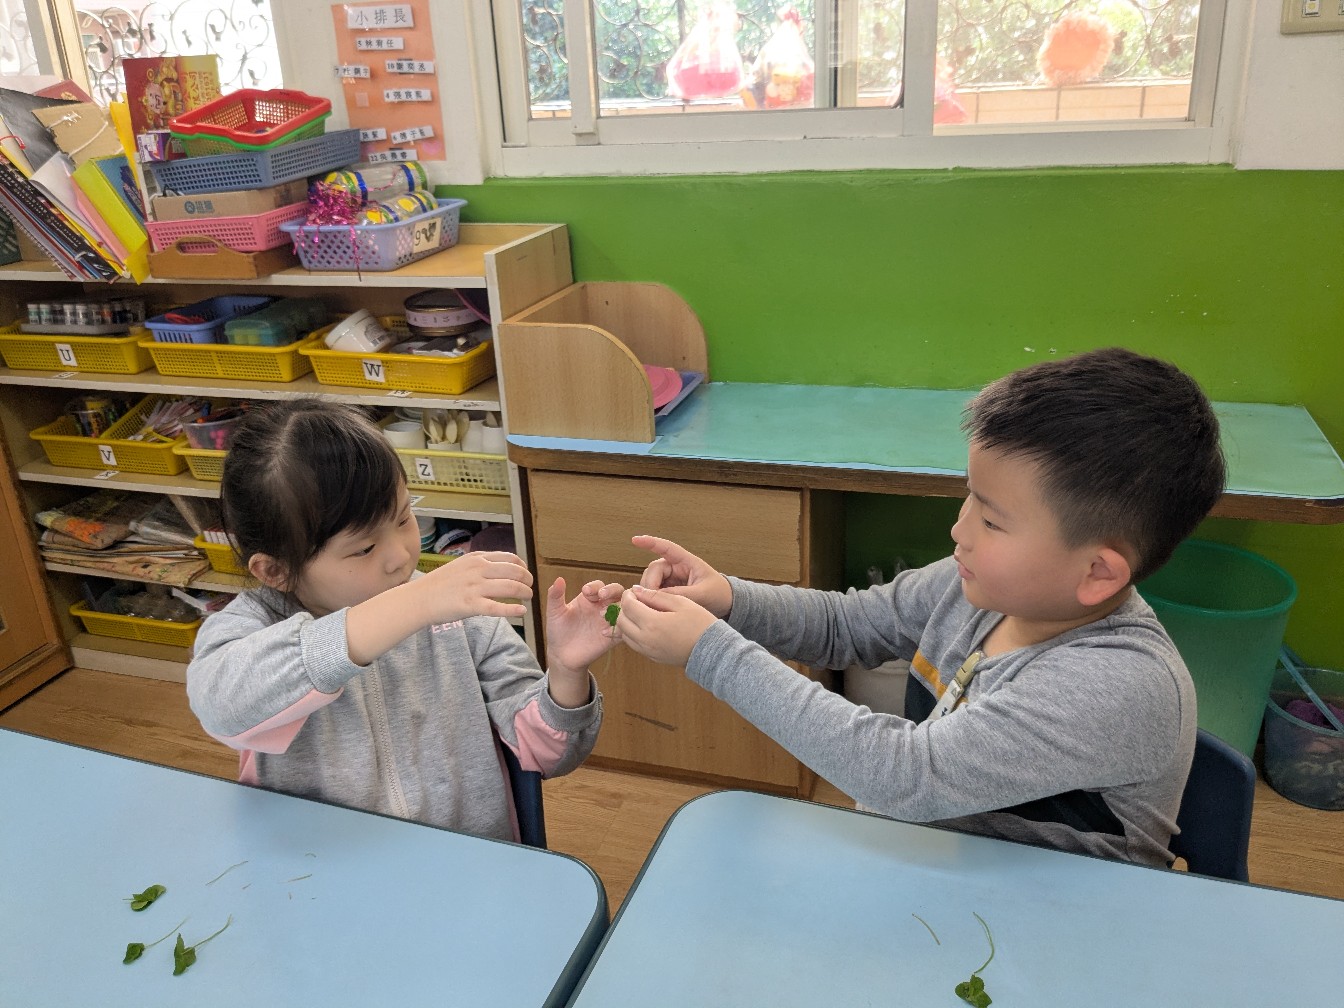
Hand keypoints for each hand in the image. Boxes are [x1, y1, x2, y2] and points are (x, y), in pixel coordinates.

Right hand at [418, 550, 534, 622]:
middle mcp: (478, 570)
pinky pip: (497, 607)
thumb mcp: (462, 565)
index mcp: (477, 559)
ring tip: (528, 599)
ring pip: (511, 587)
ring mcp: (475, 587)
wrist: (419, 598)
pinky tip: (522, 612)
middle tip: (530, 588)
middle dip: (528, 580)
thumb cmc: (440, 584)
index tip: (526, 575)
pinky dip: (513, 610)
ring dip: (525, 593)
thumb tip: (502, 566)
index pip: (511, 558)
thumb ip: (481, 564)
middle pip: (515, 572)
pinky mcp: (471, 605)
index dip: (524, 567)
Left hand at [544, 577, 624, 707]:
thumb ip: (555, 596)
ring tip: (603, 615)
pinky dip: (619, 628)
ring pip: (624, 608)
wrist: (562, 656)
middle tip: (602, 596)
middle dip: (612, 590)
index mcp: (589, 599)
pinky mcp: (613, 636)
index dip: (595, 586)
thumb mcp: (555, 613)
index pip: (598, 586)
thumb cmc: (558, 631)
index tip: (586, 591)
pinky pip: (623, 629)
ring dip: (617, 607)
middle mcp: (602, 607)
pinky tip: (604, 633)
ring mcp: (609, 621)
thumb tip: (558, 579)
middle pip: (617, 592)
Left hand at [616, 584, 717, 666]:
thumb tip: (637, 590)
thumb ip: (656, 595)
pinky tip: (645, 625)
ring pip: (624, 634)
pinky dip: (633, 633)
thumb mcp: (681, 602)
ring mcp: (647, 651)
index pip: (628, 606)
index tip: (635, 591)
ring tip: (640, 612)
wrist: (711, 650)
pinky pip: (633, 644)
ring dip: (627, 621)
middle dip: (625, 608)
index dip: (628, 595)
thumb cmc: (700, 624)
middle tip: (636, 600)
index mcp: (652, 623)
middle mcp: (645, 639)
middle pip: (621, 621)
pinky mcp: (651, 657)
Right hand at [631, 535, 732, 617]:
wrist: (727, 606)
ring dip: (649, 593)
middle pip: (654, 570)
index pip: (666, 548)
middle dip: (650, 583)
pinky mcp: (669, 591)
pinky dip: (651, 599)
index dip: (650, 543)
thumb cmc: (719, 594)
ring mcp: (672, 580)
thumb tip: (656, 595)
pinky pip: (654, 593)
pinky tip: (652, 608)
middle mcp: (677, 568)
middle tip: (651, 599)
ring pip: (651, 582)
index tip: (635, 540)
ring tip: (655, 606)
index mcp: (687, 562)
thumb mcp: (702, 594)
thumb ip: (681, 594)